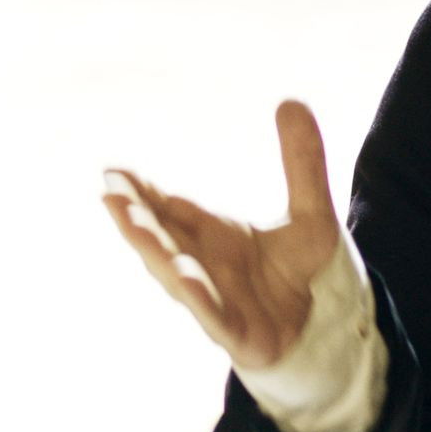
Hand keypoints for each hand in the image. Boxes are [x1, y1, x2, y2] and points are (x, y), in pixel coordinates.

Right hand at [101, 98, 341, 369]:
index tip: (114, 172)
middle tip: (110, 191)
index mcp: (212, 235)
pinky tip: (183, 274)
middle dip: (136, 216)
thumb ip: (303, 163)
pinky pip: (212, 313)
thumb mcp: (311, 212)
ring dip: (155, 250)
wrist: (320, 326)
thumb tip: (293, 101)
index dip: (143, 191)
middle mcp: (204, 265)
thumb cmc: (297, 270)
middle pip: (163, 237)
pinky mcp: (235, 331)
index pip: (170, 208)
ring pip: (177, 274)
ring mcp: (215, 299)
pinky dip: (197, 294)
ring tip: (135, 223)